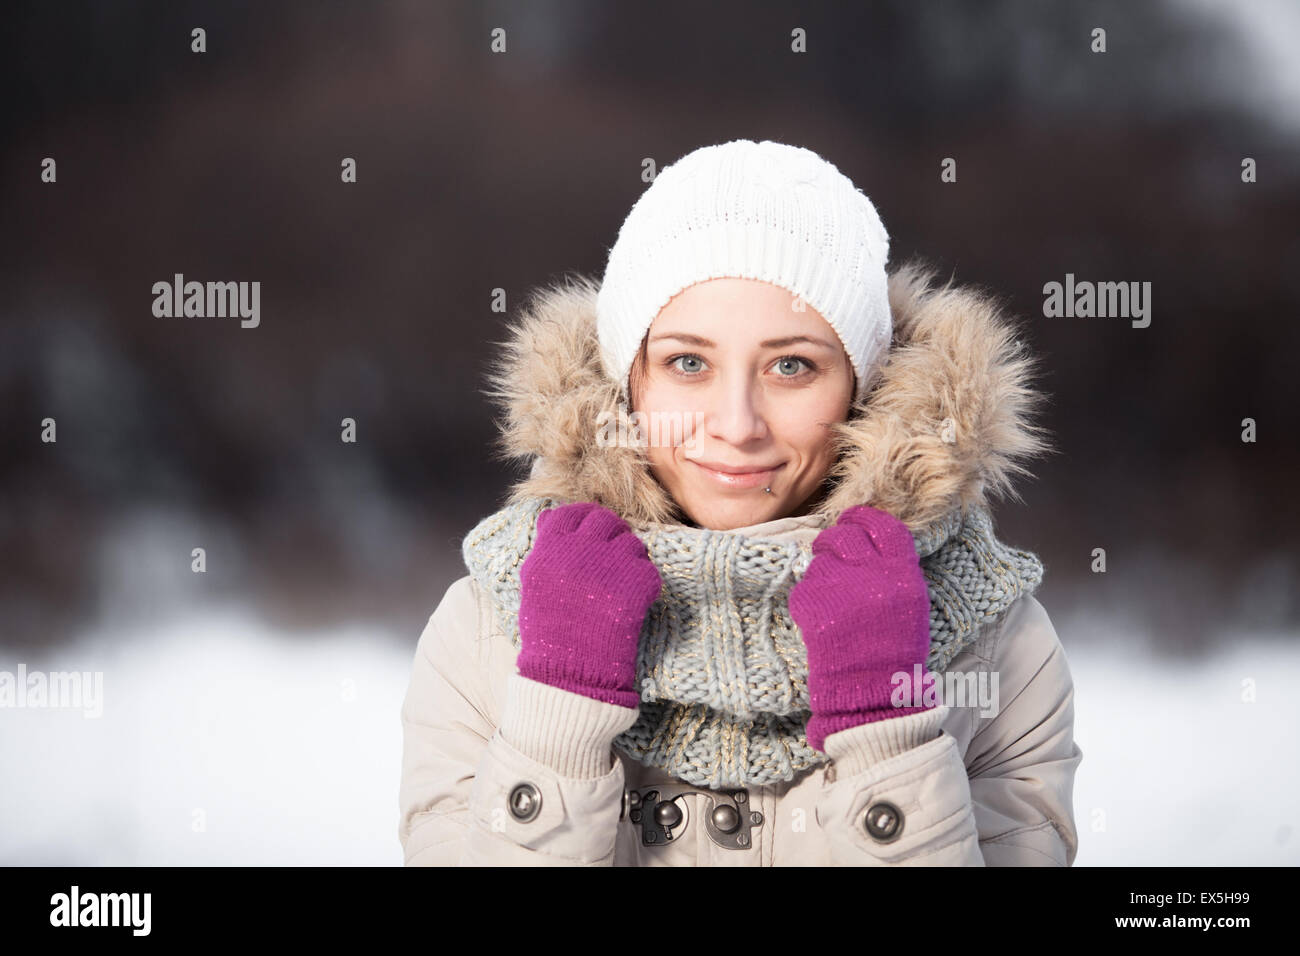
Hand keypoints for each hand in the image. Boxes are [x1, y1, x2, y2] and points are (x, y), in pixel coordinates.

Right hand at [516, 501, 662, 709]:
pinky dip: (644, 586)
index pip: (572, 513)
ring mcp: (612, 564)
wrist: (569, 672)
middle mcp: (581, 549)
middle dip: (611, 534)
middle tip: (611, 557)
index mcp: (552, 548)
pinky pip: (649, 571)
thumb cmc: (548, 632)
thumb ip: (545, 547)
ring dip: (629, 560)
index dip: (584, 519)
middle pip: (606, 521)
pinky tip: (632, 604)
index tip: (590, 529)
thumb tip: (549, 516)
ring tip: (620, 587)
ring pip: (632, 544)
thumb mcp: (535, 584)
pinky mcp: (638, 582)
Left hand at [788, 504, 932, 751]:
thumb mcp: (911, 604)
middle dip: (836, 539)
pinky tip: (824, 619)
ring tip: (834, 601)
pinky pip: (805, 585)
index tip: (855, 518)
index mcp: (901, 573)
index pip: (883, 526)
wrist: (871, 690)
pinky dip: (810, 598)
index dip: (866, 518)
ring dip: (824, 572)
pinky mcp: (811, 601)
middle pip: (846, 534)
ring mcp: (838, 585)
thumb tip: (868, 542)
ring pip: (821, 559)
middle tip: (834, 552)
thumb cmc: (895, 650)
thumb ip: (892, 570)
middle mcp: (871, 573)